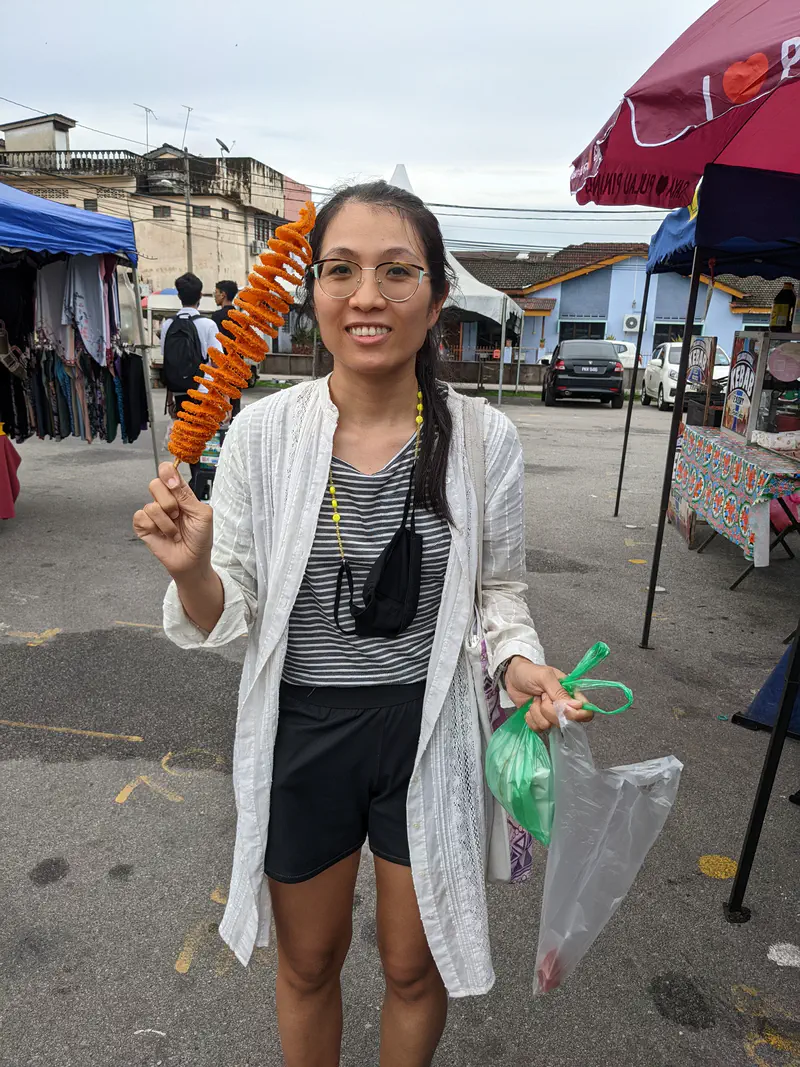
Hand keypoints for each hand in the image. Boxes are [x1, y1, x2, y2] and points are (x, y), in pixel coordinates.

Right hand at [133, 463, 212, 577]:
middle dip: (169, 503)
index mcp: (180, 493)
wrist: (193, 561)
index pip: (167, 472)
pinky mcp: (143, 526)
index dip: (167, 472)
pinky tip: (163, 535)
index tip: (172, 483)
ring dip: (166, 523)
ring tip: (174, 532)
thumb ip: (187, 496)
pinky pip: (141, 517)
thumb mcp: (202, 514)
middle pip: (155, 484)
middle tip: (178, 515)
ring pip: (151, 506)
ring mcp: (153, 513)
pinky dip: (155, 528)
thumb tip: (171, 480)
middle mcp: (164, 500)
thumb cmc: (200, 538)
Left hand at [504, 656, 592, 731]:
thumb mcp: (545, 677)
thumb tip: (577, 706)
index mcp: (570, 693)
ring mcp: (551, 715)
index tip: (562, 708)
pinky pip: (537, 728)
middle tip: (542, 696)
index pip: (585, 711)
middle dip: (549, 710)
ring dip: (537, 712)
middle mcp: (563, 706)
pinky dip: (530, 718)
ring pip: (549, 725)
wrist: (512, 676)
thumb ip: (560, 692)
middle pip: (565, 721)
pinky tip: (529, 707)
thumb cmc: (530, 672)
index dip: (577, 715)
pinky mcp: (539, 720)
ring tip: (534, 699)